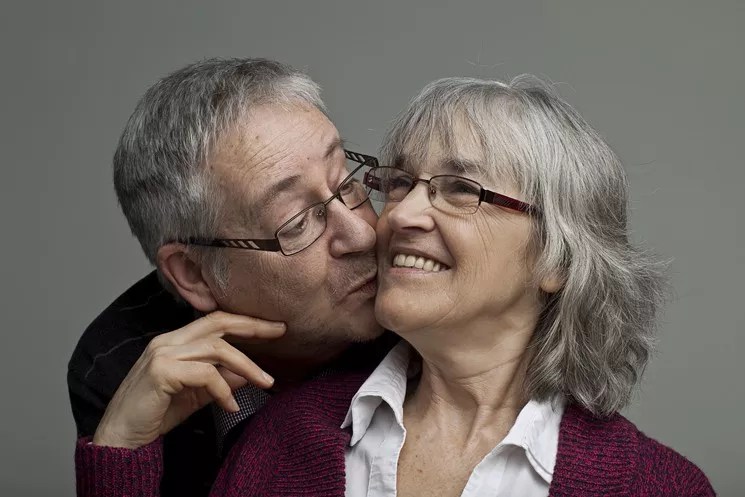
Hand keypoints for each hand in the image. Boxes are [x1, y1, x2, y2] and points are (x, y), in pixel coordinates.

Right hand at [92, 311, 285, 448]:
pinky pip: (205, 374)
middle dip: (253, 326)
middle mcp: (167, 341)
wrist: (119, 438)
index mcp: (175, 341)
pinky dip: (223, 389)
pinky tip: (231, 406)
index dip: (246, 322)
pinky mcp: (161, 371)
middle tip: (280, 332)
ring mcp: (162, 353)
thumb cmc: (154, 415)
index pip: (215, 321)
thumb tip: (247, 373)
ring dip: (246, 365)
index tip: (274, 328)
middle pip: (218, 323)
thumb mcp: (195, 395)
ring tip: (265, 382)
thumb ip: (219, 381)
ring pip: (216, 348)